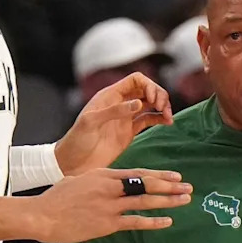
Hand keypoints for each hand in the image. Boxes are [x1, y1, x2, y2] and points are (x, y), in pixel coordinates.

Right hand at [30, 168, 191, 242]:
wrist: (43, 215)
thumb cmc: (57, 198)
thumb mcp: (80, 180)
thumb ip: (99, 181)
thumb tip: (111, 183)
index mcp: (104, 175)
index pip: (138, 173)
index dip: (159, 175)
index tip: (175, 176)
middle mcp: (110, 187)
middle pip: (146, 184)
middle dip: (170, 186)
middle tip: (188, 187)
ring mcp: (109, 206)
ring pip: (145, 201)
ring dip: (168, 201)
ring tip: (185, 200)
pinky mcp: (106, 223)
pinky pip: (135, 222)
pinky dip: (153, 222)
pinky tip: (168, 222)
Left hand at [55, 72, 172, 175]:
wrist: (73, 162)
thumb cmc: (76, 140)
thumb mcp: (91, 122)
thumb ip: (115, 111)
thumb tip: (139, 103)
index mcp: (110, 95)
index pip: (136, 80)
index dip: (148, 85)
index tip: (152, 99)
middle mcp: (120, 103)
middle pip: (147, 90)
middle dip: (159, 95)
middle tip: (164, 108)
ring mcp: (126, 117)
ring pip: (150, 104)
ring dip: (163, 106)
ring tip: (169, 117)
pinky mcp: (129, 132)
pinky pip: (149, 120)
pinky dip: (160, 119)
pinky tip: (167, 122)